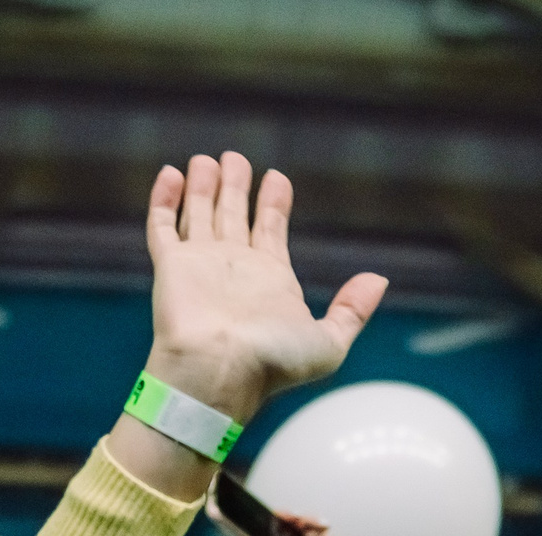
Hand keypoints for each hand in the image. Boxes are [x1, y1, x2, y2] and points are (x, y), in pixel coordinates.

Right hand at [142, 153, 384, 423]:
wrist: (220, 372)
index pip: (271, 230)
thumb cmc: (272, 363)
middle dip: (236, 186)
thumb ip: (351, 310)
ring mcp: (201, 265)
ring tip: (207, 160)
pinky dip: (165, 199)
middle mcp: (235, 268)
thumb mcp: (328, 342)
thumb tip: (378, 280)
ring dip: (203, 186)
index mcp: (270, 279)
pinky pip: (163, 225)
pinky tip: (172, 173)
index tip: (277, 178)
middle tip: (235, 158)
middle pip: (234, 215)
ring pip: (200, 214)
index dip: (274, 203)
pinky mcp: (171, 264)